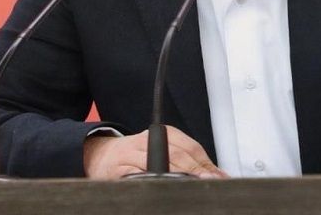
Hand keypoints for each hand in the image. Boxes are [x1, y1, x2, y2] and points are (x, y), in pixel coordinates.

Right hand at [82, 125, 228, 179]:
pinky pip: (140, 176)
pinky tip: (164, 188)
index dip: (206, 163)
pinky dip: (153, 182)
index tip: (219, 176)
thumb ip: (186, 160)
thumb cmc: (137, 155)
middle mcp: (149, 140)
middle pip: (178, 155)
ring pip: (161, 165)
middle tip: (211, 182)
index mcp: (164, 133)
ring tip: (193, 187)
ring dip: (179, 178)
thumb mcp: (162, 149)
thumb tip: (215, 174)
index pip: (191, 147)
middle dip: (197, 171)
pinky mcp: (120, 169)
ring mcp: (133, 154)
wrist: (101, 155)